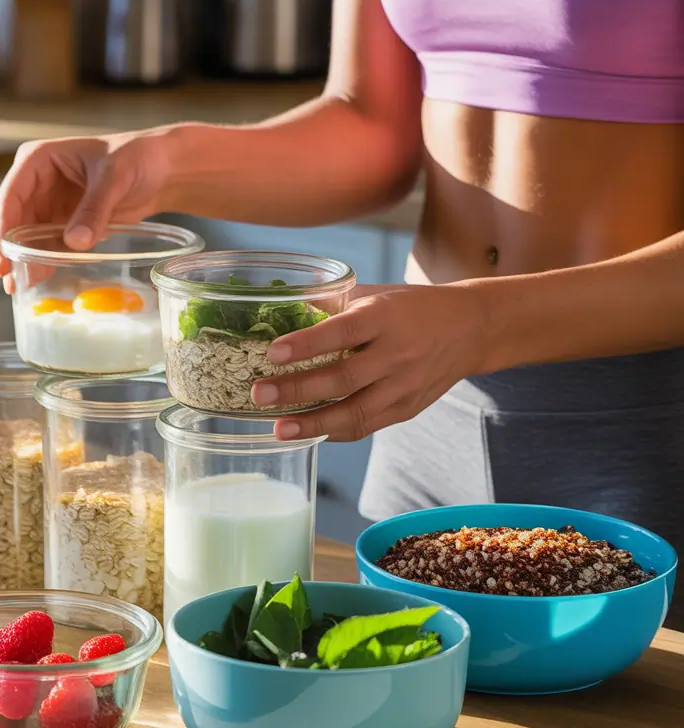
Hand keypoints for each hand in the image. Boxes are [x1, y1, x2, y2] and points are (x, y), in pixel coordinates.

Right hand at [0, 129, 174, 287]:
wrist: (162, 170)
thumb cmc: (137, 157)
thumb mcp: (114, 177)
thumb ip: (94, 208)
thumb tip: (74, 242)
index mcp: (39, 160)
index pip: (11, 195)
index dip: (3, 227)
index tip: (3, 255)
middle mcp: (38, 182)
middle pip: (14, 219)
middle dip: (10, 249)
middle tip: (10, 279)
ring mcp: (51, 203)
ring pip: (28, 235)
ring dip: (25, 259)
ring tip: (22, 286)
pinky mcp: (66, 221)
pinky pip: (49, 243)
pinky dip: (45, 259)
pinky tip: (42, 279)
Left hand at [250, 283, 488, 441]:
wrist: (468, 329)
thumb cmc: (409, 307)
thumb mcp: (375, 294)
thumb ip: (333, 305)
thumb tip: (281, 312)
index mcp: (385, 317)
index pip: (342, 332)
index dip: (306, 344)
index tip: (272, 353)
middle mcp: (397, 353)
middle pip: (343, 378)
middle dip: (297, 390)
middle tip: (259, 394)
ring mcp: (404, 386)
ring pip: (355, 412)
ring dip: (313, 424)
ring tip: (278, 428)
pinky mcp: (407, 409)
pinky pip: (367, 426)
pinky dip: (335, 432)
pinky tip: (307, 433)